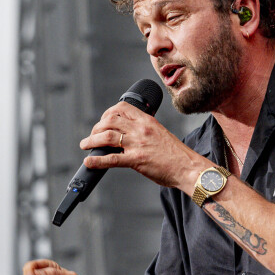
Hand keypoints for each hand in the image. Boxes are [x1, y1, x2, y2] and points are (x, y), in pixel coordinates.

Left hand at [79, 100, 205, 190]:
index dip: (107, 113)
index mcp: (147, 121)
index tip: (102, 121)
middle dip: (96, 128)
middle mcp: (141, 129)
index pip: (122, 107)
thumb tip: (129, 134)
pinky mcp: (137, 160)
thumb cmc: (177, 155)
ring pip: (107, 136)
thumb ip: (144, 131)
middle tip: (92, 136)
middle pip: (110, 120)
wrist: (188, 167)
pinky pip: (111, 159)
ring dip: (92, 141)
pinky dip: (97, 160)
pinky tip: (89, 162)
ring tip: (86, 145)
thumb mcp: (160, 134)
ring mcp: (138, 144)